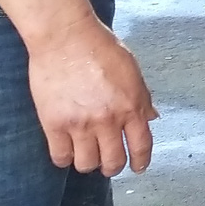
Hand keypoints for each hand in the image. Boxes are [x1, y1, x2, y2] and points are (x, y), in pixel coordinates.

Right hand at [27, 16, 158, 175]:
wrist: (65, 37)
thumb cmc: (100, 48)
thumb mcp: (132, 71)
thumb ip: (141, 98)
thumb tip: (151, 118)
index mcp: (131, 106)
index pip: (141, 146)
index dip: (140, 162)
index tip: (137, 168)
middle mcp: (108, 120)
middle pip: (113, 162)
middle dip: (113, 166)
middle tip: (109, 163)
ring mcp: (80, 124)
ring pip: (86, 164)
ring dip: (88, 163)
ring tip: (86, 153)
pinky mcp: (53, 124)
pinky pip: (60, 157)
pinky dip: (64, 158)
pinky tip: (66, 149)